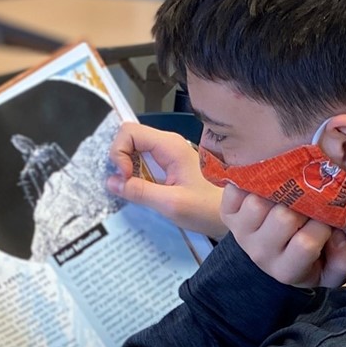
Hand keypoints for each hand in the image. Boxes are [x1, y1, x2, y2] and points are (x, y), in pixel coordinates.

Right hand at [106, 121, 224, 237]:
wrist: (235, 215)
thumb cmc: (208, 208)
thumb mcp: (171, 203)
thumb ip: (140, 191)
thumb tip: (111, 182)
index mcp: (169, 145)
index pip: (129, 131)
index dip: (119, 152)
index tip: (124, 178)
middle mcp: (167, 143)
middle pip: (130, 137)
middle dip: (120, 158)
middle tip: (125, 184)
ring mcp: (168, 153)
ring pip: (135, 149)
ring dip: (127, 168)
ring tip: (131, 189)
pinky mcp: (169, 165)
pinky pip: (144, 161)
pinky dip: (136, 174)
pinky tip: (140, 191)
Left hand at [221, 185, 345, 287]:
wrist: (274, 252)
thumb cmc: (310, 257)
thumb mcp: (333, 268)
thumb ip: (345, 260)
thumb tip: (338, 236)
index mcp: (287, 270)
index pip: (307, 242)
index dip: (323, 224)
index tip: (328, 218)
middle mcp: (260, 254)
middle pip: (283, 218)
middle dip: (302, 203)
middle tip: (309, 200)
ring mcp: (241, 233)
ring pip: (258, 203)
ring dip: (276, 191)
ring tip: (288, 192)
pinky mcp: (228, 214)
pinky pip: (235, 190)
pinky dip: (249, 182)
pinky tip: (266, 186)